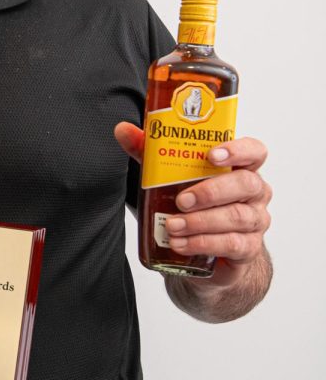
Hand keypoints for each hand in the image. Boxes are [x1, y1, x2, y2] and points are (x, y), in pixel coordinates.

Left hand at [114, 123, 271, 284]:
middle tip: (181, 200)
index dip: (237, 150)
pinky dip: (202, 243)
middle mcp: (254, 192)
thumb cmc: (195, 202)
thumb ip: (150, 152)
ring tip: (172, 225)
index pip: (254, 151)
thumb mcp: (171, 174)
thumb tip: (124, 130)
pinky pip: (231, 244)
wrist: (209, 249)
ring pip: (237, 217)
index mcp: (240, 167)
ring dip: (200, 221)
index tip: (212, 155)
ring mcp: (255, 220)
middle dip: (211, 192)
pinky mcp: (248, 247)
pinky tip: (181, 243)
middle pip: (246, 184)